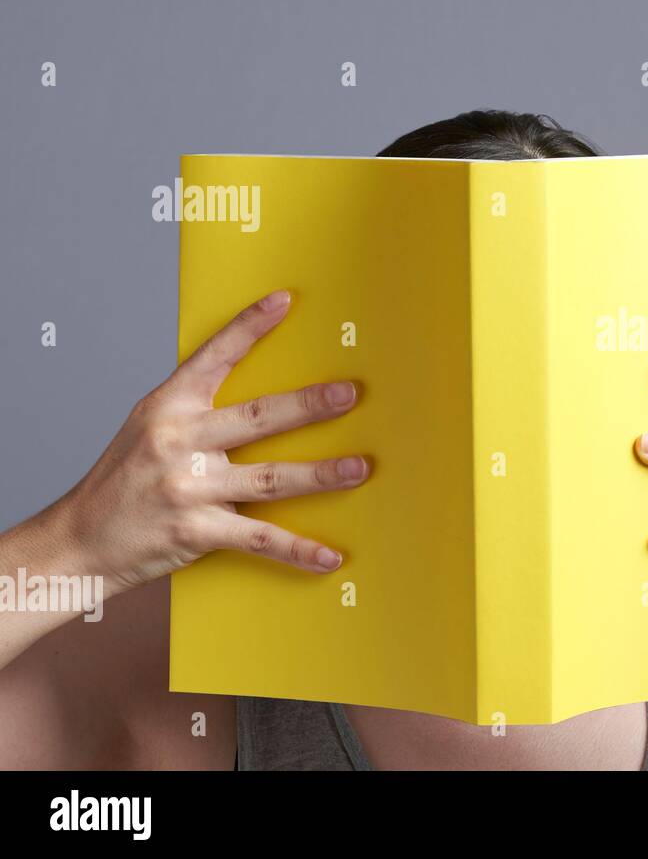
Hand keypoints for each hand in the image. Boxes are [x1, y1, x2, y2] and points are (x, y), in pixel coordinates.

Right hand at [59, 290, 367, 594]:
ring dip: (321, 475)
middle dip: (309, 405)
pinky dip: (298, 550)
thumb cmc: (122, 481)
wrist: (77, 542)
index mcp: (168, 407)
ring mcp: (188, 486)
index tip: (284, 301)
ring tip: (360, 468)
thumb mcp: (147, 428)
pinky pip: (259, 539)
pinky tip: (328, 556)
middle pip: (258, 417)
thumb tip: (262, 395)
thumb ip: (196, 409)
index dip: (249, 327)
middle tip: (349, 394)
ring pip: (270, 478)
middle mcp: (178, 441)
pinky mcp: (195, 531)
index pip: (214, 357)